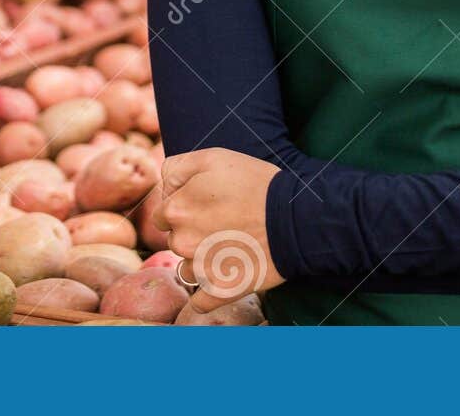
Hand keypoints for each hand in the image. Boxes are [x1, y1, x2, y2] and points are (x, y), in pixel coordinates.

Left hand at [152, 148, 285, 310]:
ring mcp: (200, 270)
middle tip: (223, 222)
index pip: (163, 212)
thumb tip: (162, 188)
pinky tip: (224, 277)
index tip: (208, 203)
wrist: (297, 218)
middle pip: (175, 239)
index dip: (185, 206)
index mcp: (175, 209)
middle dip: (192, 232)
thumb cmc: (256, 183)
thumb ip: (175, 168)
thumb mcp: (213, 157)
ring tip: (231, 245)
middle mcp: (181, 241)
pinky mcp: (220, 291)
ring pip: (188, 267)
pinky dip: (208, 292)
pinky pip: (200, 301)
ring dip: (202, 260)